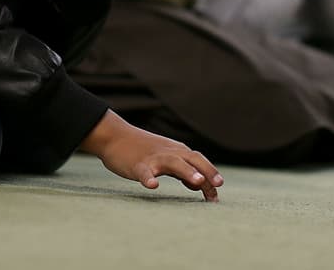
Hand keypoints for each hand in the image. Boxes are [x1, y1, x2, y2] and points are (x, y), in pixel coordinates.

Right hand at [80, 111, 221, 200]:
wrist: (115, 136)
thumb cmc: (142, 150)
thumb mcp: (166, 157)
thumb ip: (183, 170)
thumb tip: (199, 184)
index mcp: (177, 152)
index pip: (199, 162)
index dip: (211, 176)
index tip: (217, 197)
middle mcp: (168, 152)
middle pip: (192, 159)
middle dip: (207, 171)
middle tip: (218, 185)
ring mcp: (153, 158)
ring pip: (173, 162)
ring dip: (187, 171)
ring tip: (198, 182)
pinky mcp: (137, 164)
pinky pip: (143, 172)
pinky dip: (149, 178)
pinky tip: (153, 186)